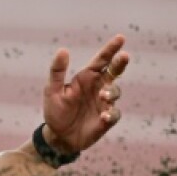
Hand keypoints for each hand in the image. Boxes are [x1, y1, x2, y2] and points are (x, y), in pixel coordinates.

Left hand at [42, 34, 129, 155]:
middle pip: (114, 71)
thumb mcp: (52, 90)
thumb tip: (63, 50)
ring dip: (112, 92)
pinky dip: (111, 114)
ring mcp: (104, 103)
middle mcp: (99, 87)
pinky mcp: (106, 120)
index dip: (111, 49)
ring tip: (103, 95)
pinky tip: (103, 116)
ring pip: (116, 92)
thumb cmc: (55, 111)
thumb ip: (57, 71)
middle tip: (124, 56)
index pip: (102, 60)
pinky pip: (114, 114)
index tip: (121, 38)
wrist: (59, 137)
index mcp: (87, 77)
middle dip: (120, 63)